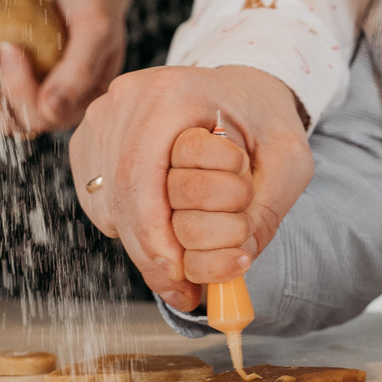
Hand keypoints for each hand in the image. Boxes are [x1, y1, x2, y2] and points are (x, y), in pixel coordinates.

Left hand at [0, 0, 185, 138]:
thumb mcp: (94, 27)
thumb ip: (80, 69)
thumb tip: (52, 110)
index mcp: (79, 104)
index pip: (41, 114)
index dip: (18, 87)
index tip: (9, 45)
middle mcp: (52, 108)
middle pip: (7, 118)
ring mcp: (27, 95)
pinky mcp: (5, 80)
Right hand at [69, 64, 311, 312]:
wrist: (239, 91)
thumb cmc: (263, 121)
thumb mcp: (289, 159)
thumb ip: (266, 209)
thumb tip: (232, 263)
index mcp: (172, 92)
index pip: (142, 174)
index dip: (155, 234)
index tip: (182, 273)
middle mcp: (127, 99)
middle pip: (123, 195)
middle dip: (154, 251)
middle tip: (183, 289)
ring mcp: (102, 119)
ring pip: (110, 203)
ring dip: (145, 245)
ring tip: (182, 266)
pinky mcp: (91, 142)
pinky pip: (101, 202)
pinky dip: (132, 229)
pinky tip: (166, 231)